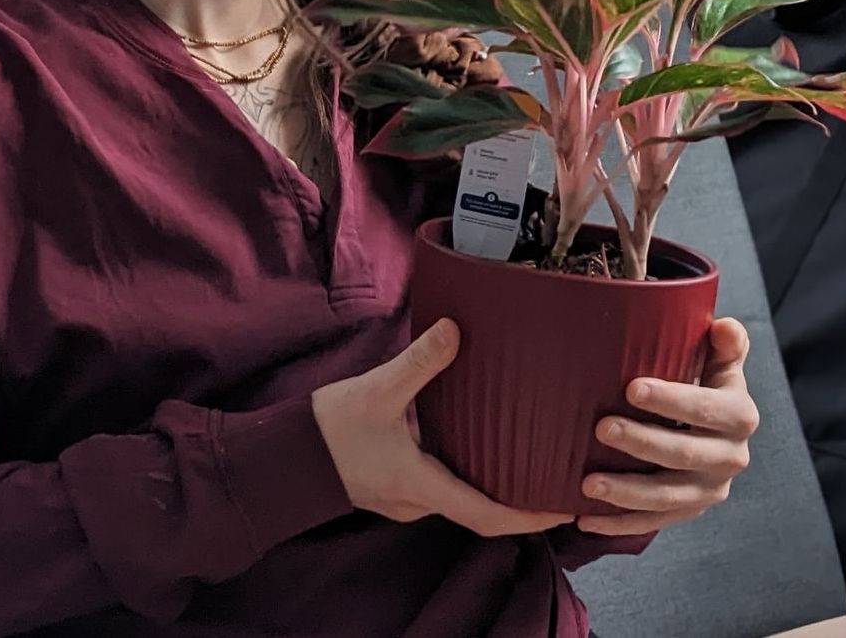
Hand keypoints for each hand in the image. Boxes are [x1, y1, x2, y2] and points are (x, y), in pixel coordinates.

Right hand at [312, 318, 574, 537]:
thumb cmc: (328, 429)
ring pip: (460, 497)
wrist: (282, 455)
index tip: (562, 507)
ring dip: (492, 484)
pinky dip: (467, 472)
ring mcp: (404, 497)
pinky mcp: (393, 485)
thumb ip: (419, 362)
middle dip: (520, 499)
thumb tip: (455, 330)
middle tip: (553, 476)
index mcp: (421, 485)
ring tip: (524, 456)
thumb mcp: (377, 390)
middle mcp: (417, 501)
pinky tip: (474, 445)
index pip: (488, 515)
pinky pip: (441, 485)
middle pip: (481, 511)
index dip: (530, 515)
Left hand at [575, 316, 759, 535]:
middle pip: (684, 454)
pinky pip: (653, 522)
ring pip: (668, 497)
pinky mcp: (689, 510)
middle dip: (642, 443)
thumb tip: (724, 327)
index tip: (631, 388)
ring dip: (626, 492)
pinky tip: (586, 519)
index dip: (673, 400)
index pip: (707, 408)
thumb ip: (725, 343)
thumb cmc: (704, 378)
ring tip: (587, 483)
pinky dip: (620, 523)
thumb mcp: (720, 359)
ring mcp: (710, 489)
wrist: (713, 423)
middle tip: (601, 428)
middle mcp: (731, 457)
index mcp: (739, 415)